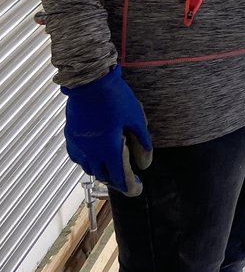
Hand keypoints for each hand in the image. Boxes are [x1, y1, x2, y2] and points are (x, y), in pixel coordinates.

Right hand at [61, 65, 152, 196]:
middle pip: (104, 175)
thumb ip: (142, 143)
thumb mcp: (137, 120)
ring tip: (112, 168)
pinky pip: (78, 157)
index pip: (119, 177)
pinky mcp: (71, 136)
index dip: (130, 186)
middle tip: (127, 178)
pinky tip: (93, 157)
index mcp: (109, 150)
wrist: (90, 82)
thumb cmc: (116, 99)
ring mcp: (79, 144)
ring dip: (101, 172)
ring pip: (89, 168)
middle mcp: (91, 152)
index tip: (137, 188)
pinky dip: (87, 162)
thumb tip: (145, 164)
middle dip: (116, 180)